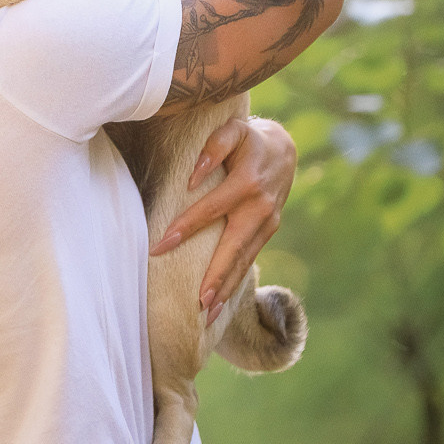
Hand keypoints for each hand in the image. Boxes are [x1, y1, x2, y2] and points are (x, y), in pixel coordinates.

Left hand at [149, 110, 296, 322]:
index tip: (160, 247)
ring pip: (245, 260)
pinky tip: (221, 302)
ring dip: (227, 288)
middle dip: (216, 275)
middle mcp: (261, 208)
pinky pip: (250, 259)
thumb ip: (213, 148)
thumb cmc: (248, 139)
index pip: (210, 210)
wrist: (284, 148)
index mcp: (247, 183)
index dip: (185, 228)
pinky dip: (236, 282)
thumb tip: (192, 180)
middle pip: (234, 247)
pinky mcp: (269, 232)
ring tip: (208, 313)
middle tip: (198, 302)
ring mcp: (268, 223)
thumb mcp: (232, 130)